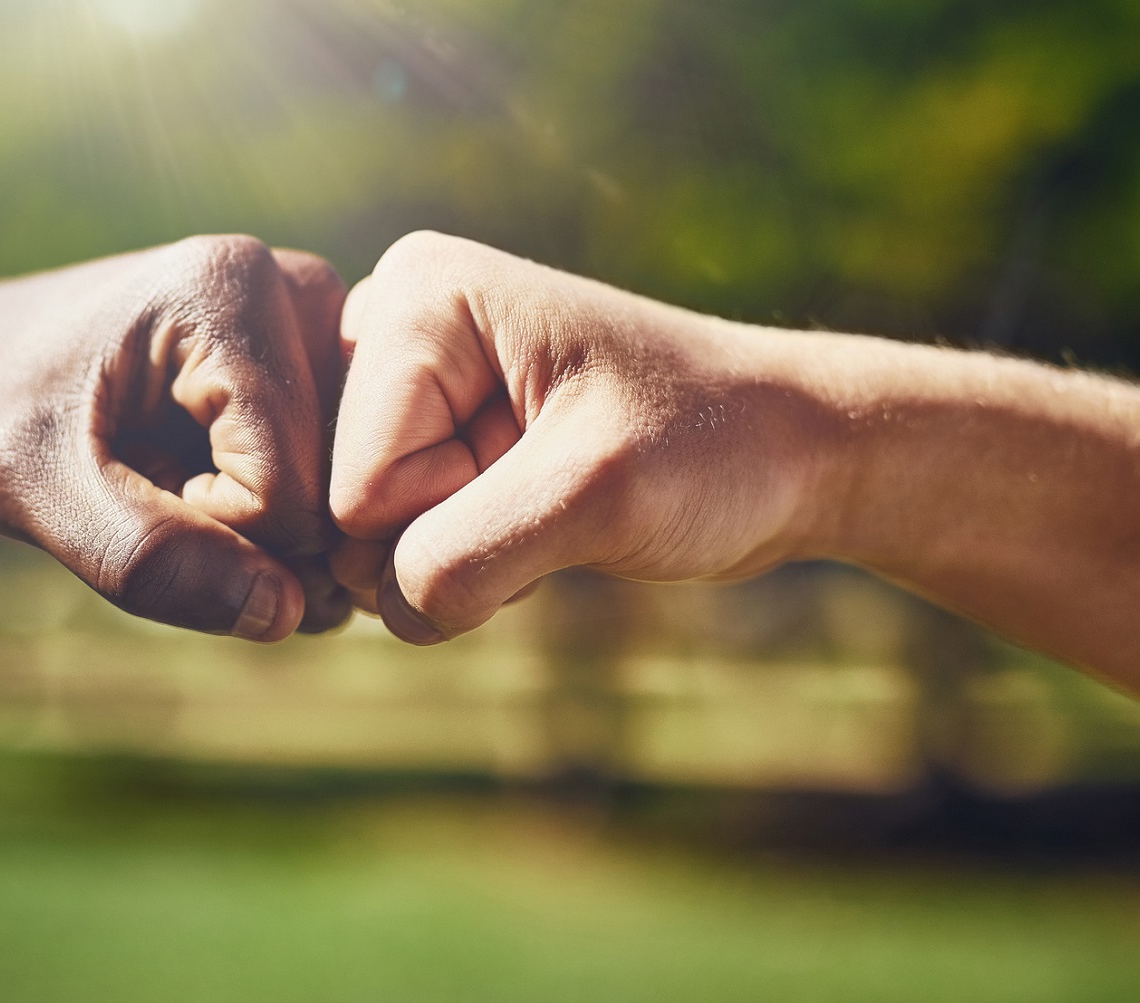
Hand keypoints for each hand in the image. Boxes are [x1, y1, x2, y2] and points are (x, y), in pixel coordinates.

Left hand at [0, 235, 350, 640]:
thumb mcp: (32, 491)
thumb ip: (148, 555)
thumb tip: (284, 613)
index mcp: (229, 287)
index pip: (291, 489)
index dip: (211, 533)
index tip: (126, 487)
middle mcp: (296, 284)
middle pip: (335, 488)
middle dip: (252, 537)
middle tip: (150, 491)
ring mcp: (320, 319)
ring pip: (349, 491)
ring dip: (268, 531)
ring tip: (173, 480)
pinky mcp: (324, 357)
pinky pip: (342, 480)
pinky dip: (280, 514)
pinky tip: (205, 478)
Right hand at [330, 231, 831, 643]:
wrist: (790, 457)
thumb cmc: (713, 447)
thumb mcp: (595, 495)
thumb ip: (464, 555)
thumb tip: (387, 612)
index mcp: (420, 296)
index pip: (360, 483)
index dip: (455, 514)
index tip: (557, 471)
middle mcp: (395, 328)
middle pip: (350, 510)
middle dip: (450, 539)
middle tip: (554, 495)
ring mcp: (409, 391)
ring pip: (372, 541)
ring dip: (466, 558)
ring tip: (552, 505)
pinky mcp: (432, 443)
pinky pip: (401, 550)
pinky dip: (473, 566)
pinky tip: (539, 520)